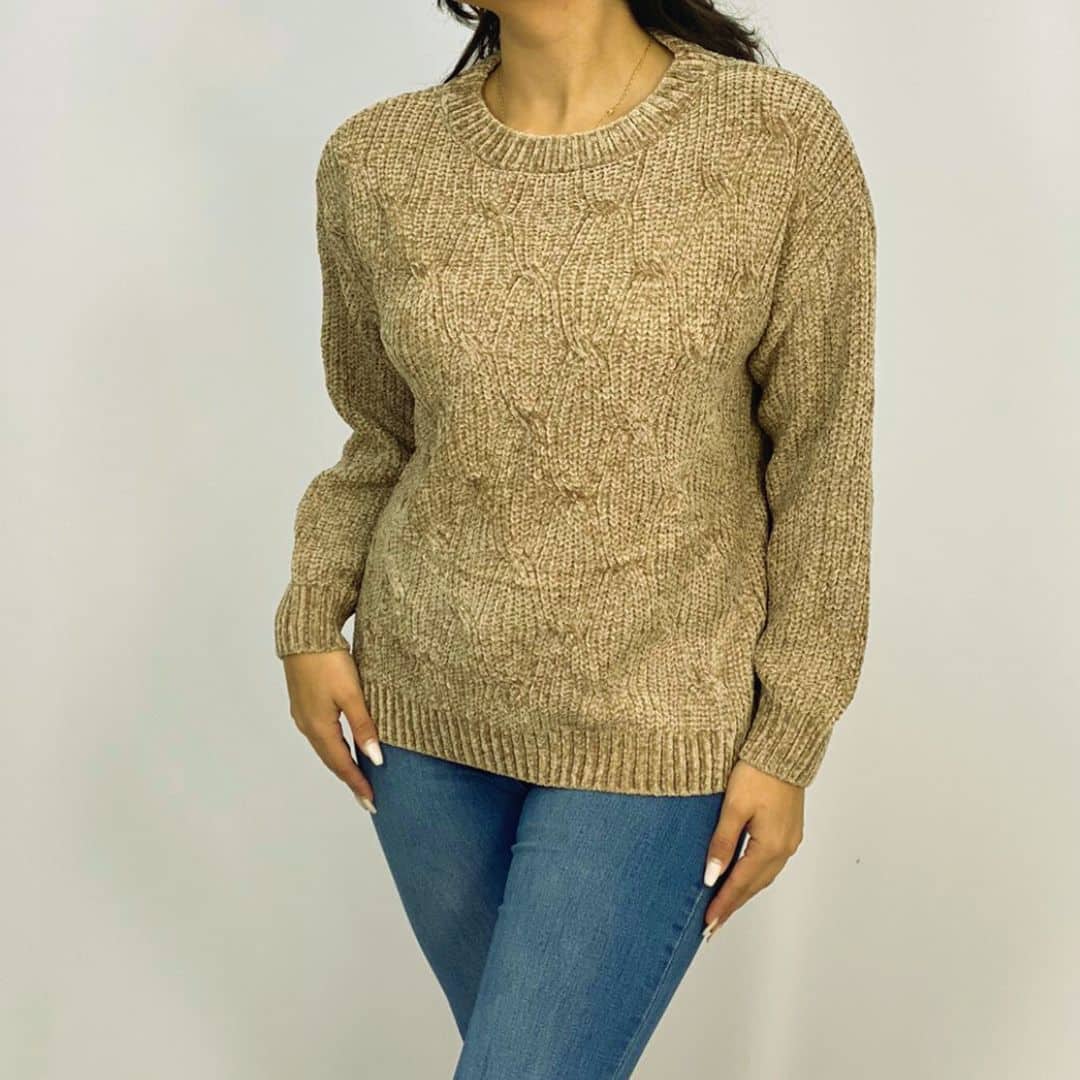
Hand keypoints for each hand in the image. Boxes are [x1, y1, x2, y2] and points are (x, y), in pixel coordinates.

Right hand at [282, 649, 383, 812]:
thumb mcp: (352, 694)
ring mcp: (303, 714)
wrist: (304, 634)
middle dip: (350, 779)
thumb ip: (364, 726)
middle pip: (332, 760)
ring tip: (359, 777)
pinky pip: (322, 735)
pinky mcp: (304, 703)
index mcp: (319, 727)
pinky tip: (345, 747)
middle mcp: (307, 725)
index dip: (358, 784)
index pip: (342, 765)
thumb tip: (375, 759)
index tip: (373, 803)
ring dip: (342, 764)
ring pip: (326, 747)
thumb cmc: (329, 661)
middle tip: (369, 797)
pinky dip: (336, 747)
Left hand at [700, 760, 804, 940]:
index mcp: (770, 846)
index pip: (741, 884)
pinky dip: (754, 875)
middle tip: (713, 924)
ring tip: (724, 906)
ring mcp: (790, 840)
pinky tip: (743, 877)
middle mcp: (784, 848)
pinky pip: (770, 862)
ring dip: (744, 891)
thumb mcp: (733, 808)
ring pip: (763, 875)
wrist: (783, 749)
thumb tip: (711, 876)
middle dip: (732, 904)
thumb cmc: (757, 772)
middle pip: (754, 885)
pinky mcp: (789, 830)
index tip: (708, 923)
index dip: (723, 904)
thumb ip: (722, 843)